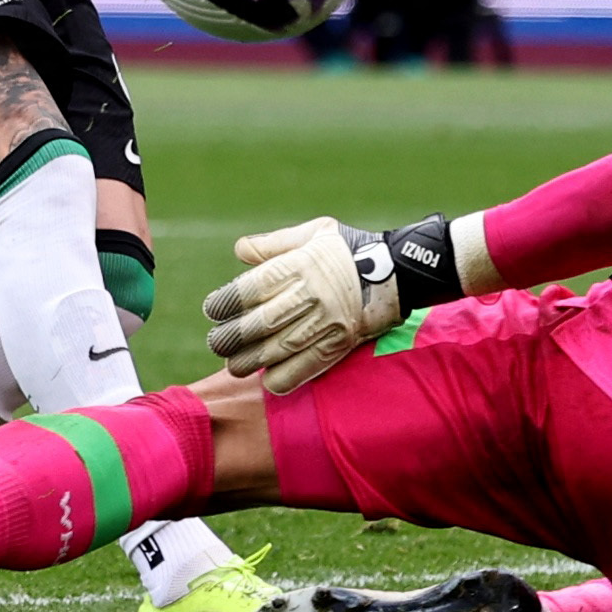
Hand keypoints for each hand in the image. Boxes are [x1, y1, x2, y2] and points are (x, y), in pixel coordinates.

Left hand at [203, 218, 396, 393]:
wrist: (398, 272)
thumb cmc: (349, 249)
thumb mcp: (314, 233)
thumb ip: (275, 243)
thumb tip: (240, 250)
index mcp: (300, 265)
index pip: (253, 288)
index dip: (227, 302)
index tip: (214, 311)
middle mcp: (311, 294)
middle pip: (261, 322)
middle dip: (232, 337)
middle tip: (216, 342)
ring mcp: (326, 322)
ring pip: (279, 348)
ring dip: (250, 361)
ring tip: (233, 364)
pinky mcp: (340, 343)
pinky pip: (306, 366)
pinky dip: (283, 377)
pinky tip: (266, 379)